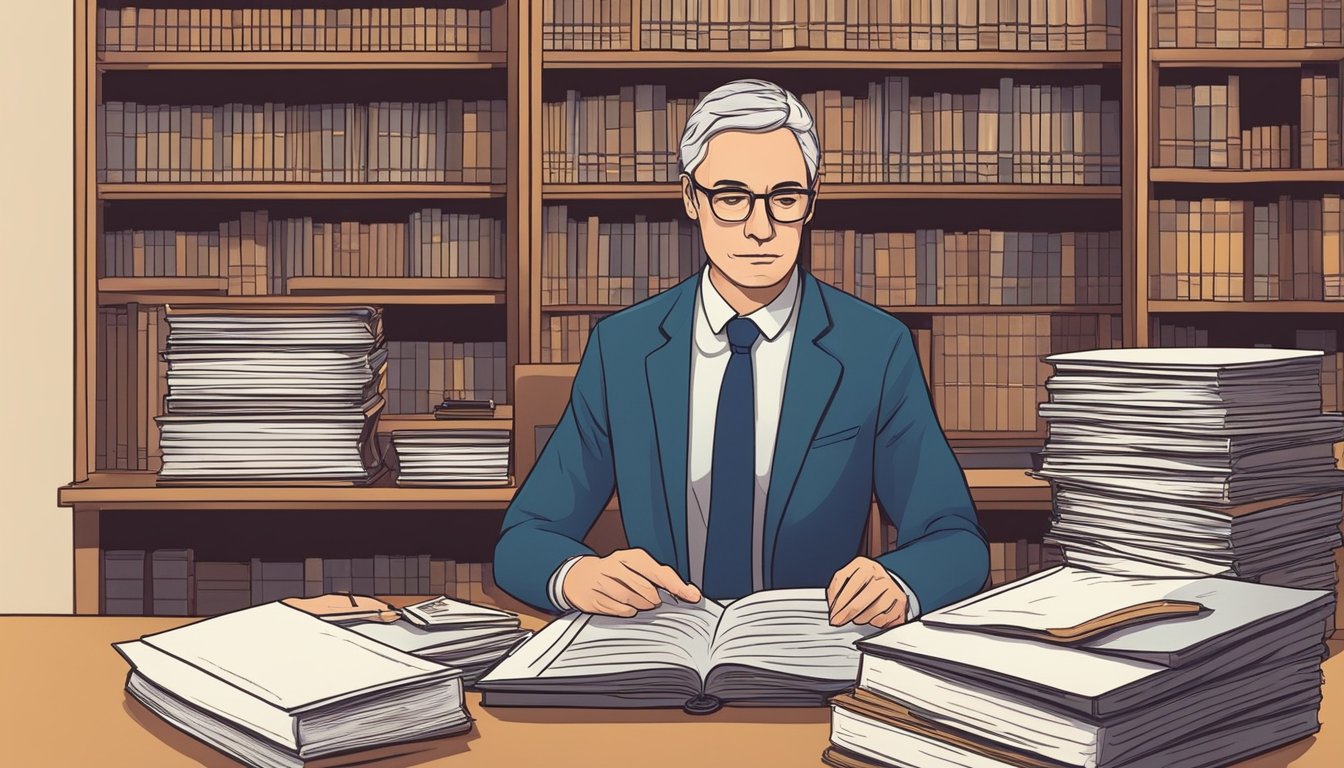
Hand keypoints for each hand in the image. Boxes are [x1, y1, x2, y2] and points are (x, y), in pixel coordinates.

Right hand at [562, 548, 702, 616]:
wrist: (580, 576)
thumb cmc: (616, 573)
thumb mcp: (638, 567)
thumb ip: (662, 578)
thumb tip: (689, 592)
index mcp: (632, 556)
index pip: (659, 572)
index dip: (677, 586)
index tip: (692, 596)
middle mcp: (616, 566)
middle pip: (647, 589)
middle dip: (654, 599)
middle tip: (653, 600)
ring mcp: (603, 581)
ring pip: (633, 601)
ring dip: (641, 606)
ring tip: (640, 602)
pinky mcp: (595, 597)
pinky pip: (620, 610)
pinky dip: (628, 611)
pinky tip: (626, 606)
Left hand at [827, 557, 908, 628]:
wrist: (887, 591)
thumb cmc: (863, 589)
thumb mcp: (848, 584)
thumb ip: (836, 592)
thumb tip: (832, 610)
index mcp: (862, 564)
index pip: (844, 578)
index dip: (836, 598)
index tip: (832, 612)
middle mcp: (878, 572)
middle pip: (861, 594)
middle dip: (848, 610)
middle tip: (839, 620)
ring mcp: (891, 585)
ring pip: (875, 606)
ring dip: (862, 617)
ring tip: (857, 619)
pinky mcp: (900, 600)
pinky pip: (885, 616)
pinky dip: (875, 621)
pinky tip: (871, 619)